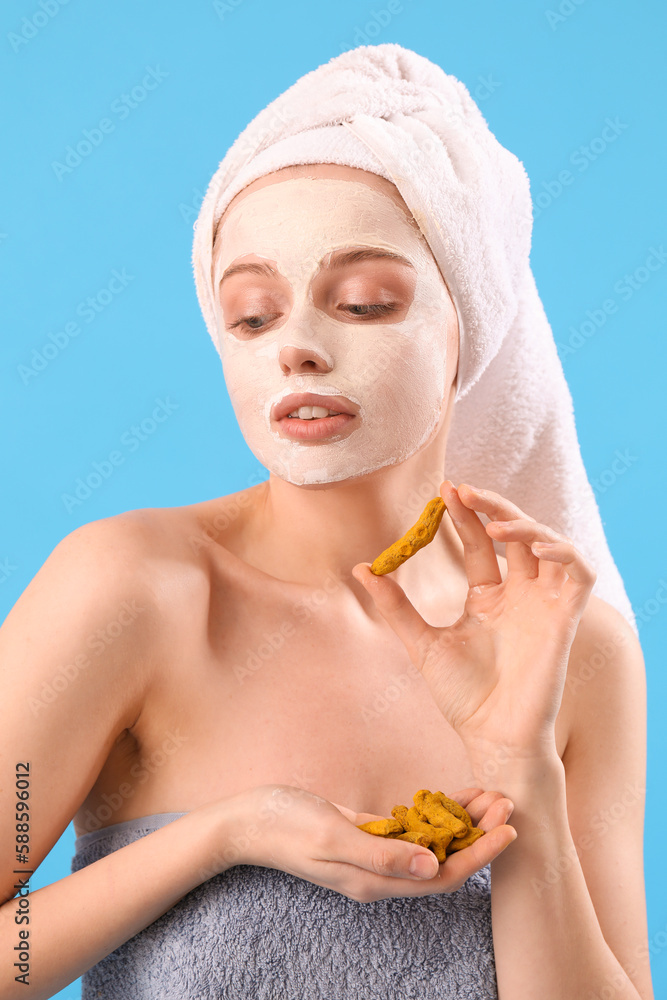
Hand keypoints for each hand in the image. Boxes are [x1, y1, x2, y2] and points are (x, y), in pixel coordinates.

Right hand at [225, 783, 516, 902]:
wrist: (245, 821)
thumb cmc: (284, 825)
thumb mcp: (331, 835)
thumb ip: (380, 853)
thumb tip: (429, 866)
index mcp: (374, 882)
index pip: (442, 876)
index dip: (480, 855)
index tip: (509, 828)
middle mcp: (379, 874)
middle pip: (443, 861)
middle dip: (479, 835)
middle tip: (506, 801)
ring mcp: (372, 855)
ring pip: (430, 844)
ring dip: (461, 822)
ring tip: (489, 795)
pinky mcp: (364, 836)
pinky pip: (409, 830)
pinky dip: (432, 814)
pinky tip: (449, 797)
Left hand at [351, 481, 596, 761]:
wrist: (490, 737)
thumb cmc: (461, 697)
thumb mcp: (421, 642)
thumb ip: (395, 605)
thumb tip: (360, 568)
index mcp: (488, 597)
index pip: (481, 543)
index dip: (467, 514)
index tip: (445, 490)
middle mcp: (519, 595)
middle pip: (515, 534)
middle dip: (493, 507)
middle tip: (464, 490)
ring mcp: (544, 605)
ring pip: (549, 545)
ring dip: (526, 524)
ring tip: (494, 522)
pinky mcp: (566, 620)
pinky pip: (580, 575)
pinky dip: (564, 553)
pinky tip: (535, 547)